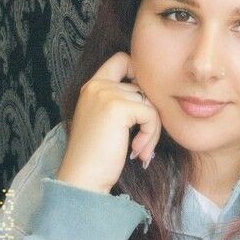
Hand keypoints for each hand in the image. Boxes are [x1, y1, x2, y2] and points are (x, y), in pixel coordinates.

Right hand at [56, 52, 161, 193]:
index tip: (142, 104)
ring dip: (152, 130)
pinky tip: (137, 151)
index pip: (122, 60)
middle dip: (150, 115)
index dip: (139, 75)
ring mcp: (106, 93)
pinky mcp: (117, 107)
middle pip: (143, 88)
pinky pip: (151, 115)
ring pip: (150, 103)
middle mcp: (97, 85)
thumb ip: (123, 101)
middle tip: (144, 141)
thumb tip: (156, 95)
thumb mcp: (107, 121)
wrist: (83, 179)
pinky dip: (150, 135)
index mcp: (92, 86)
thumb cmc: (98, 157)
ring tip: (140, 149)